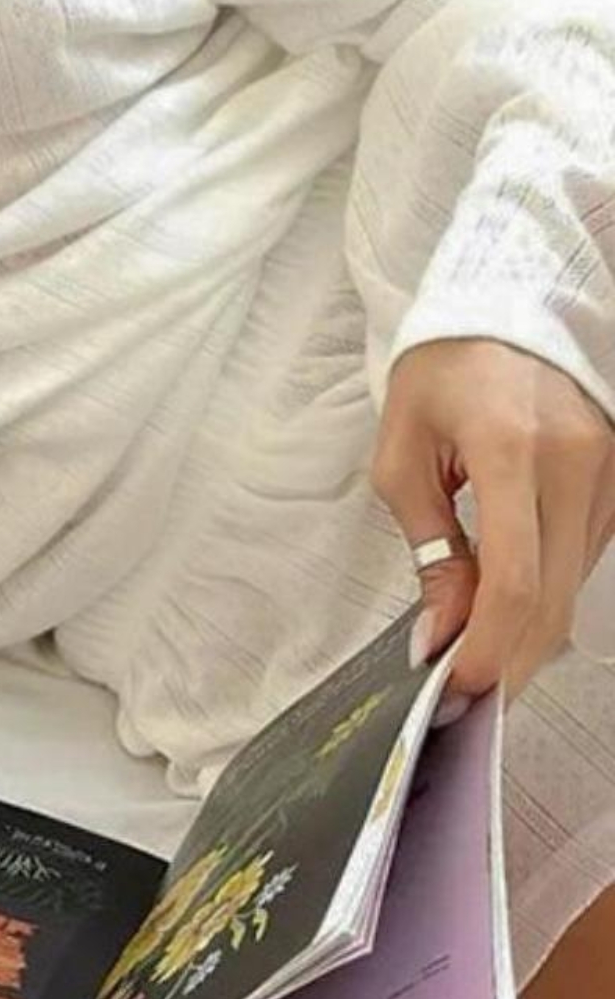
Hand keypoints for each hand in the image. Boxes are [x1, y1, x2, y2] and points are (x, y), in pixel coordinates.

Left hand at [373, 339, 614, 699]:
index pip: (516, 579)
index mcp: (512, 450)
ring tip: (479, 658)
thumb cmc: (442, 370)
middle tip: (466, 695)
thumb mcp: (404, 454)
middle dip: (510, 660)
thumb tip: (444, 627)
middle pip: (555, 598)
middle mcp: (576, 463)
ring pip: (576, 586)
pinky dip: (549, 595)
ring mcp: (607, 471)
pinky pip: (585, 556)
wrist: (506, 302)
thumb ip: (429, 546)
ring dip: (529, 634)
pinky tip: (510, 612)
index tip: (458, 685)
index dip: (489, 646)